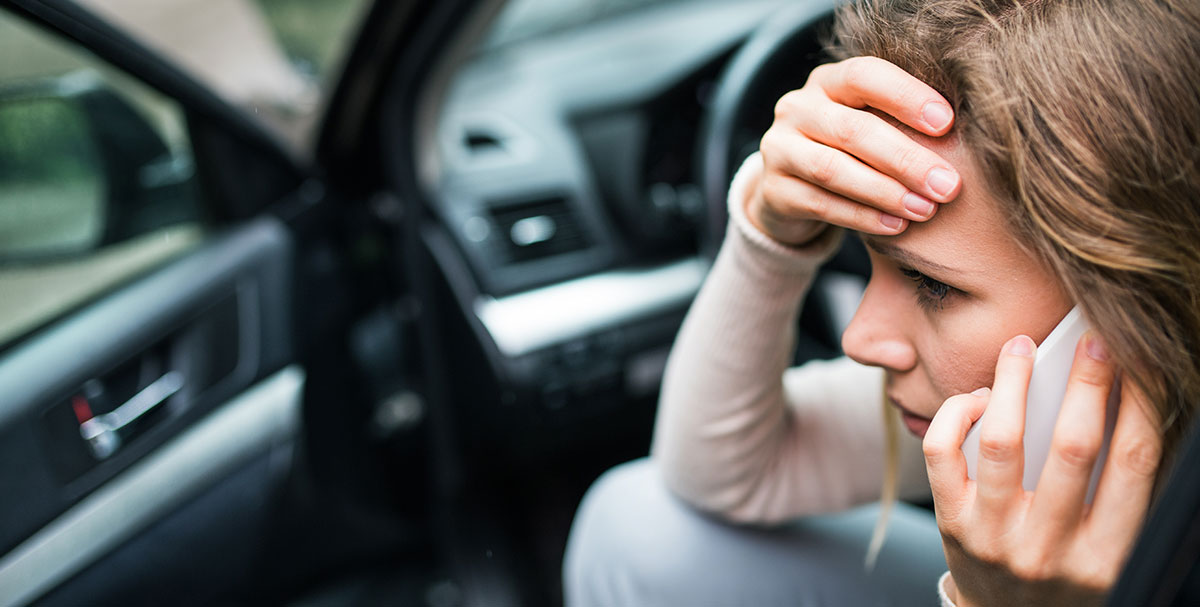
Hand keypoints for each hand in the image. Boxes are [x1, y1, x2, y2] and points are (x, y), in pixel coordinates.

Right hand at [747, 56, 961, 245]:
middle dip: (906, 159)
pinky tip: (895, 226)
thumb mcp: (871, 125)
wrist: (792, 188)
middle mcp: (797, 109)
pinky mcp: (773, 191)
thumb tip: (961, 138)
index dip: (905, 96)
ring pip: (832, 170)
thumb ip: (900, 123)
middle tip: (948, 185)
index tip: (947, 123)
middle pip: (852, 130)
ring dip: (885, 191)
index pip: (864, 76)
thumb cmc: (850, 151)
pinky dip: (862, 217)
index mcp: (828, 82)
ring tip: (924, 209)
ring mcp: (778, 149)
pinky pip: (820, 204)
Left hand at [923, 333, 1161, 605]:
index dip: (1143, 403)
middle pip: (1074, 447)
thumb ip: (1115, 487)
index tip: (1140, 361)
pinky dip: (957, 413)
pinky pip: (942, 453)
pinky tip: (977, 398)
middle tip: (1091, 339)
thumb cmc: (1065, 570)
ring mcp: (996, 537)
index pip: (1135, 463)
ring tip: (1020, 348)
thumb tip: (1120, 400)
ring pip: (1002, 442)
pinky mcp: (952, 524)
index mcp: (1107, 553)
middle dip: (1088, 383)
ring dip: (1013, 383)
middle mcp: (1051, 549)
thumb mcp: (1105, 543)